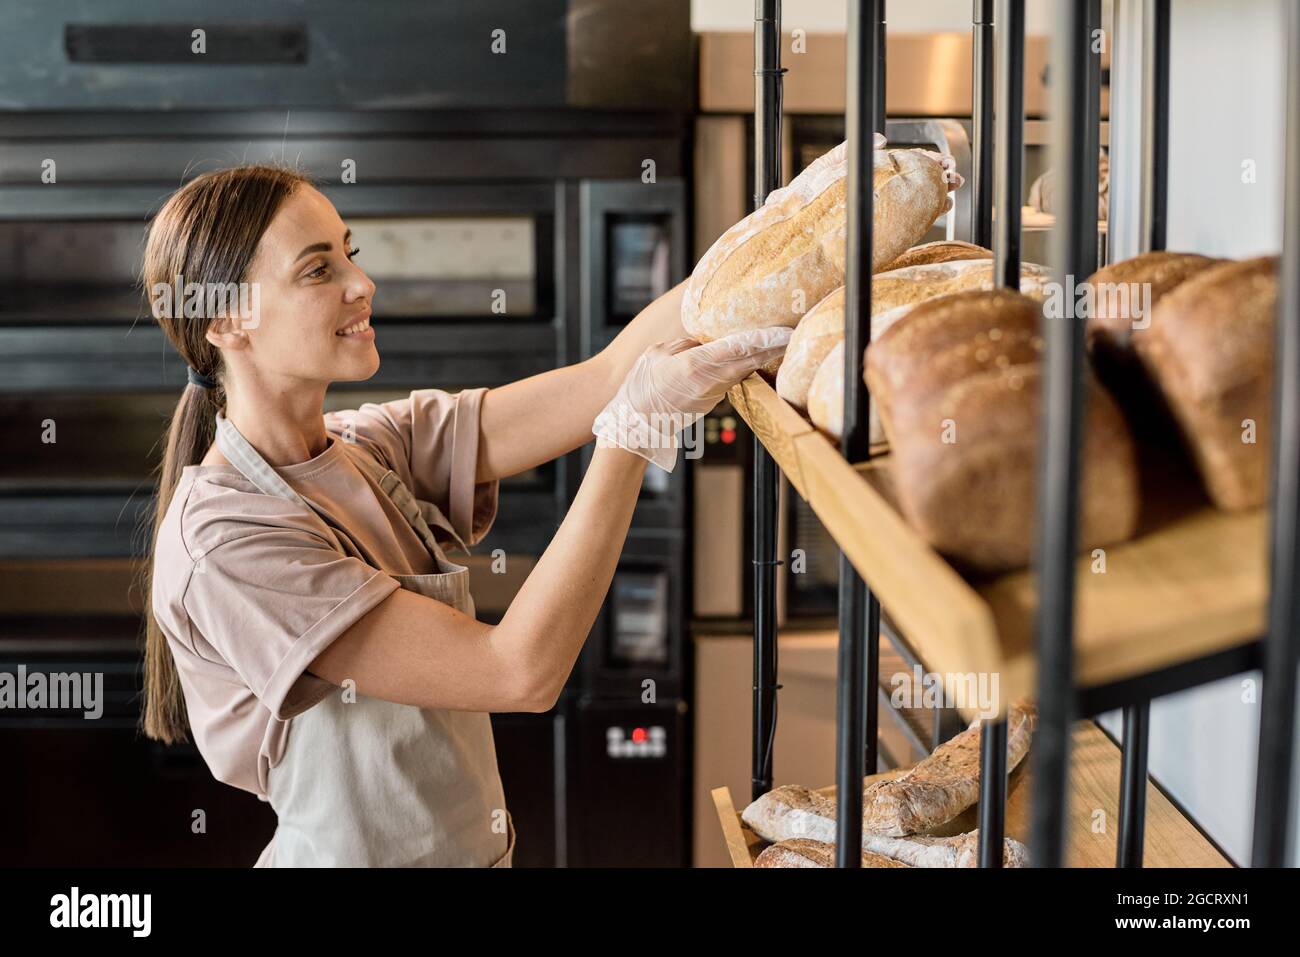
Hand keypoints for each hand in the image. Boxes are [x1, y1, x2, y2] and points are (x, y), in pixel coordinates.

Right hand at [593, 326, 792, 471]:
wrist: (635, 424)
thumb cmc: (641, 387)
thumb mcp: (658, 353)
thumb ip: (685, 345)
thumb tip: (705, 340)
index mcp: (694, 366)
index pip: (736, 350)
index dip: (762, 340)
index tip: (782, 332)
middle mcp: (708, 382)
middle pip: (748, 363)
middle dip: (770, 349)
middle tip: (791, 334)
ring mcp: (712, 395)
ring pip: (742, 372)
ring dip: (759, 359)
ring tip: (776, 342)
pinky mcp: (711, 403)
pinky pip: (731, 381)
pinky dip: (743, 369)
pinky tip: (752, 359)